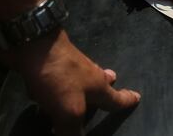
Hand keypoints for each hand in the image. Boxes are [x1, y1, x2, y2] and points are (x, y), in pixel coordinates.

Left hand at [0, 30, 140, 135]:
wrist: (34, 44)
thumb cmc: (59, 78)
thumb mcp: (69, 110)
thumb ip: (72, 130)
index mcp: (98, 86)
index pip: (117, 98)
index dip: (127, 101)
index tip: (137, 97)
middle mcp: (87, 75)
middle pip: (101, 82)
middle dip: (106, 87)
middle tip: (111, 83)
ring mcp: (68, 67)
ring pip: (78, 80)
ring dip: (78, 88)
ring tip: (72, 98)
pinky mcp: (50, 65)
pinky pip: (56, 80)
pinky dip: (54, 87)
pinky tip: (41, 94)